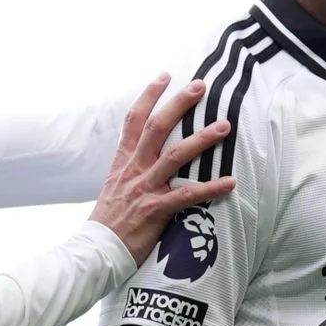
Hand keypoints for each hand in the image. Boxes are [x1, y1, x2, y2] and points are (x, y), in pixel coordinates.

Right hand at [91, 74, 235, 262]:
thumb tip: (145, 155)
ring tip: (224, 126)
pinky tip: (230, 182)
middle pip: (157, 127)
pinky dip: (211, 188)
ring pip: (176, 155)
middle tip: (200, 86)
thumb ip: (131, 168)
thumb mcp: (114, 186)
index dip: (148, 95)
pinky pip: (187, 195)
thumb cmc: (109, 221)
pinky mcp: (156, 210)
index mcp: (123, 161)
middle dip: (179, 104)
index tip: (165, 75)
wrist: (95, 251)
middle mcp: (134, 169)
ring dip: (202, 139)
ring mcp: (145, 187)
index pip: (134, 120)